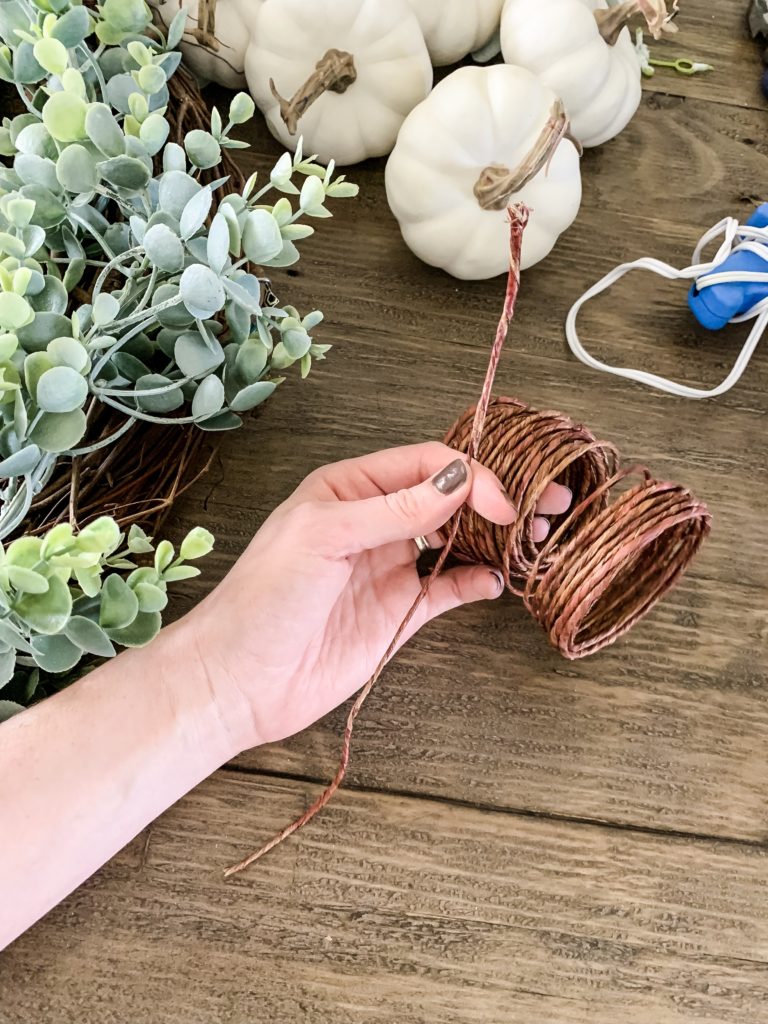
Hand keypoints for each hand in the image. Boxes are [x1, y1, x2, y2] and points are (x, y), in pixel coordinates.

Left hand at [186, 442, 571, 750]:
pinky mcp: (398, 613)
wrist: (239, 680)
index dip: (469, 475)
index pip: (424, 464)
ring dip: (493, 537)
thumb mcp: (323, 536)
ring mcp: (389, 568)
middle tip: (544, 506)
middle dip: (494, 497)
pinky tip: (496, 580)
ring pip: (455, 539)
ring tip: (532, 539)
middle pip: (447, 496)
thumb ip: (394, 510)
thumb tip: (458, 479)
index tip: (500, 502)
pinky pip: (449, 588)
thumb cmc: (263, 598)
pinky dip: (476, 581)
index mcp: (349, 489)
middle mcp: (374, 523)